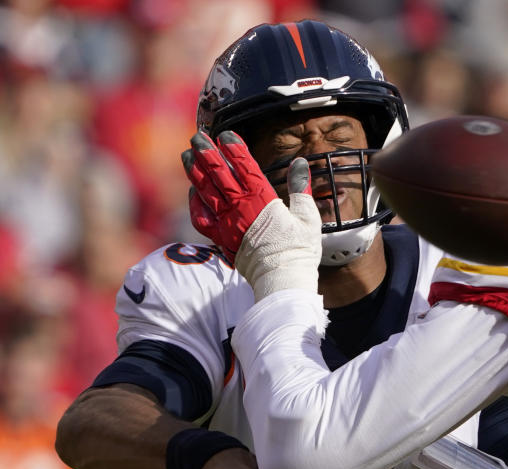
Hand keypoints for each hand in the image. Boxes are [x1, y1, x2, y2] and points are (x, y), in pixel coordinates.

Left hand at [182, 131, 322, 299]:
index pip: (244, 166)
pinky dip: (195, 202)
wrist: (282, 280)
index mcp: (262, 199)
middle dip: (206, 152)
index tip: (226, 134)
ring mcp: (227, 223)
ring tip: (187, 156)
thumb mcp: (307, 216)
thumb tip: (299, 163)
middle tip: (197, 137)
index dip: (234, 148)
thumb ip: (300, 187)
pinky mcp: (221, 239)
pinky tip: (193, 192)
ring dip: (194, 171)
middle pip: (217, 173)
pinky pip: (201, 217)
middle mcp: (240, 208)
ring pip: (204, 191)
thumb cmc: (299, 250)